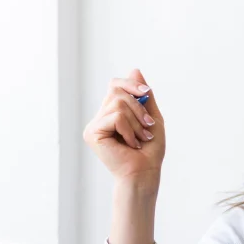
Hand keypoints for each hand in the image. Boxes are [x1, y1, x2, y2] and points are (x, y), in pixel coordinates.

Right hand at [83, 68, 165, 193]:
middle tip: (147, 127)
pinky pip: (115, 117)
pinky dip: (129, 130)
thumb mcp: (152, 118)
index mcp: (113, 113)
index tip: (147, 92)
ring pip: (117, 103)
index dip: (131, 84)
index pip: (115, 85)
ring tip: (140, 139)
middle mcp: (101, 117)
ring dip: (136, 122)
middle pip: (117, 90)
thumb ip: (144, 97)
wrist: (145, 174)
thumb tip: (135, 69)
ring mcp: (95, 124)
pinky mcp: (92, 133)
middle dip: (138, 107)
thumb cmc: (150, 152)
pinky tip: (131, 144)